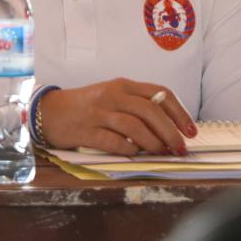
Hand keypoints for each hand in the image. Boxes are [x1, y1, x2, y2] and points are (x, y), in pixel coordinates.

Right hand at [39, 78, 196, 154]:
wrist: (49, 111)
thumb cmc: (87, 107)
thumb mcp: (113, 97)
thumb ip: (137, 106)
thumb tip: (170, 127)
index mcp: (122, 85)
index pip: (159, 93)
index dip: (179, 113)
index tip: (191, 131)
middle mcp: (112, 95)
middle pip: (150, 111)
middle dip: (170, 132)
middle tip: (180, 149)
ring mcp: (98, 113)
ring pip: (134, 127)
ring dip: (153, 143)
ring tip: (161, 154)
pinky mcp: (86, 131)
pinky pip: (114, 142)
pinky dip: (129, 150)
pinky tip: (135, 155)